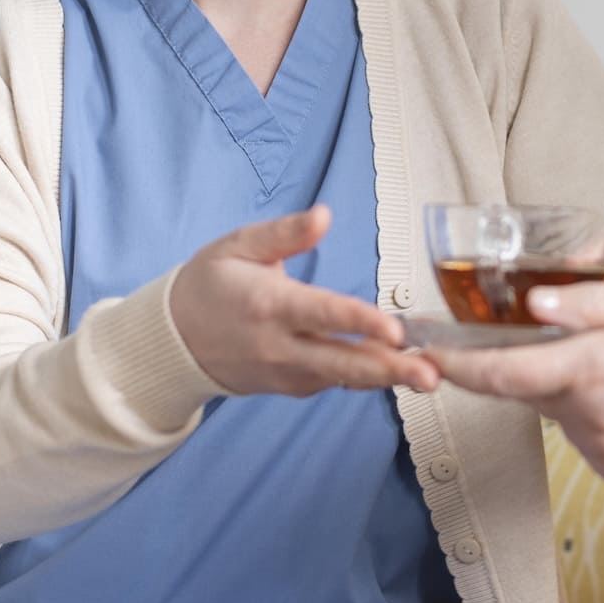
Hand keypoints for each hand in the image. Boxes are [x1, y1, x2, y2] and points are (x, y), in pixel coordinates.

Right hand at [169, 206, 439, 395]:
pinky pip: (332, 382)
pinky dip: (364, 378)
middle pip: (341, 362)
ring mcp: (285, 372)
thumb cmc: (210, 284)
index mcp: (268, 304)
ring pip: (342, 378)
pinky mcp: (290, 387)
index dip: (360, 323)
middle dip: (390, 370)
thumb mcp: (238, 246)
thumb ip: (284, 232)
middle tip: (430, 376)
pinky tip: (396, 372)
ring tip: (427, 377)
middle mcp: (279, 345)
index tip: (394, 330)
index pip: (322, 315)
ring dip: (385, 378)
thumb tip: (324, 215)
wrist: (173, 339)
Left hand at [427, 284, 603, 488]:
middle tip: (581, 337)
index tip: (425, 351)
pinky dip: (602, 413)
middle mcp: (591, 418)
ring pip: (565, 411)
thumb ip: (595, 304)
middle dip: (536, 361)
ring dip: (578, 386)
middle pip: (532, 387)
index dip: (456, 363)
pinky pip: (593, 436)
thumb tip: (537, 302)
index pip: (500, 371)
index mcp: (595, 370)